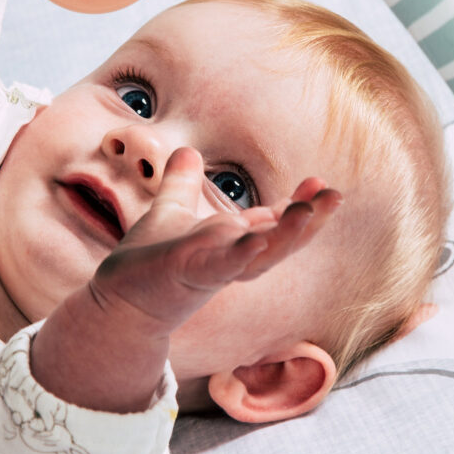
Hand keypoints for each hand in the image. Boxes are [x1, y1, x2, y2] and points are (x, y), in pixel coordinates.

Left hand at [88, 147, 342, 337]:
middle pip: (282, 240)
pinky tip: (258, 237)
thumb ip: (180, 185)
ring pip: (262, 254)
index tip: (321, 182)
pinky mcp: (193, 275)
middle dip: (311, 220)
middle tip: (336, 196)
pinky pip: (224, 265)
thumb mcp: (168, 213)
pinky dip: (242, 253)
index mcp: (232, 242)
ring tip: (310, 211)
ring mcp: (216, 269)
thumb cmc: (146, 264)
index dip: (300, 203)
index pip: (275, 221)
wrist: (117, 302)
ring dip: (288, 234)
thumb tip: (187, 151)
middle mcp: (232, 258)